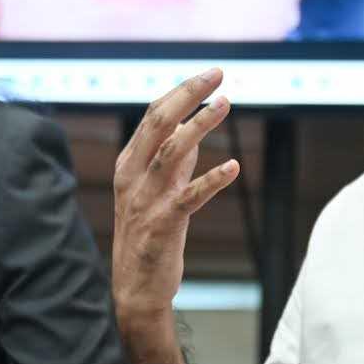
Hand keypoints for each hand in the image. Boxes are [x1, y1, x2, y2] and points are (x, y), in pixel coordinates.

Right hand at [112, 69, 236, 329]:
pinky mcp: (161, 226)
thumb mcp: (157, 189)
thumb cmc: (149, 235)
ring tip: (224, 105)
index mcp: (129, 164)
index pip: (153, 115)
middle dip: (187, 94)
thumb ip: (173, 160)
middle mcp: (132, 177)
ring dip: (199, 125)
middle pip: (157, 123)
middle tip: (217, 75)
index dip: (182, 92)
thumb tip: (190, 126)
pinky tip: (233, 167)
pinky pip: (188, 197)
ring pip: (170, 152)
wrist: (135, 289)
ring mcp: (144, 200)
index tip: (209, 75)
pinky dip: (212, 180)